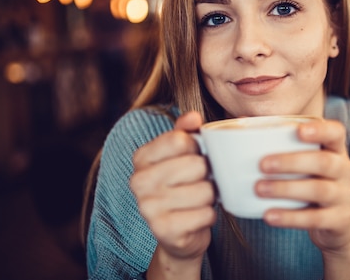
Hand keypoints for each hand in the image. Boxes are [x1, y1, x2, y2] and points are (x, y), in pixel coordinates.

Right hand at [130, 111, 215, 263]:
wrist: (178, 233)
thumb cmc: (183, 186)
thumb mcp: (182, 155)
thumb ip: (186, 131)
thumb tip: (193, 117)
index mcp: (141, 157)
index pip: (181, 139)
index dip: (198, 148)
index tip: (194, 158)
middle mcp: (139, 181)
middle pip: (196, 165)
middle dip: (207, 175)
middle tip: (200, 182)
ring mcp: (148, 207)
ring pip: (204, 191)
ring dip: (210, 196)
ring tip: (199, 199)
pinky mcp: (164, 230)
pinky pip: (206, 214)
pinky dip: (209, 216)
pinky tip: (198, 217)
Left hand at [255, 118, 349, 253]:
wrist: (336, 226)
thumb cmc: (311, 183)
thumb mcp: (305, 164)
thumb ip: (283, 146)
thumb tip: (241, 124)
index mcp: (336, 150)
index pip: (336, 133)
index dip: (320, 130)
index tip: (298, 130)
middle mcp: (344, 170)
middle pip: (324, 162)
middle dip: (291, 162)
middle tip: (262, 165)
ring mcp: (344, 196)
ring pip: (319, 190)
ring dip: (286, 188)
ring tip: (259, 189)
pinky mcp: (339, 220)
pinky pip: (315, 218)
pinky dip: (290, 217)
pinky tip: (269, 215)